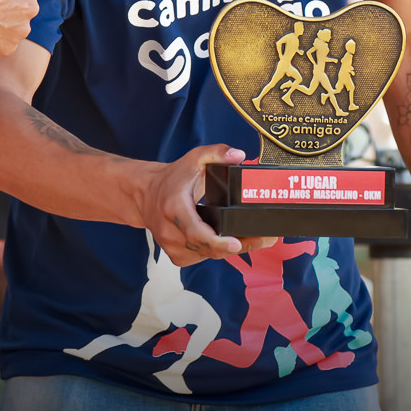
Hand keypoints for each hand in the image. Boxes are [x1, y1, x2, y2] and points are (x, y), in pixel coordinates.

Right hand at [138, 144, 277, 267]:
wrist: (145, 194)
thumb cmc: (171, 179)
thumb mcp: (194, 159)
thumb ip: (217, 153)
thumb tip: (238, 155)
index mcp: (174, 209)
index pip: (196, 232)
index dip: (217, 242)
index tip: (236, 243)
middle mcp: (171, 232)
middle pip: (208, 248)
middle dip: (238, 245)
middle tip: (264, 238)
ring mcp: (172, 247)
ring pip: (207, 256)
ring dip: (229, 249)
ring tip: (253, 238)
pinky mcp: (176, 256)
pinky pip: (202, 258)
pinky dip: (216, 251)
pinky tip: (228, 241)